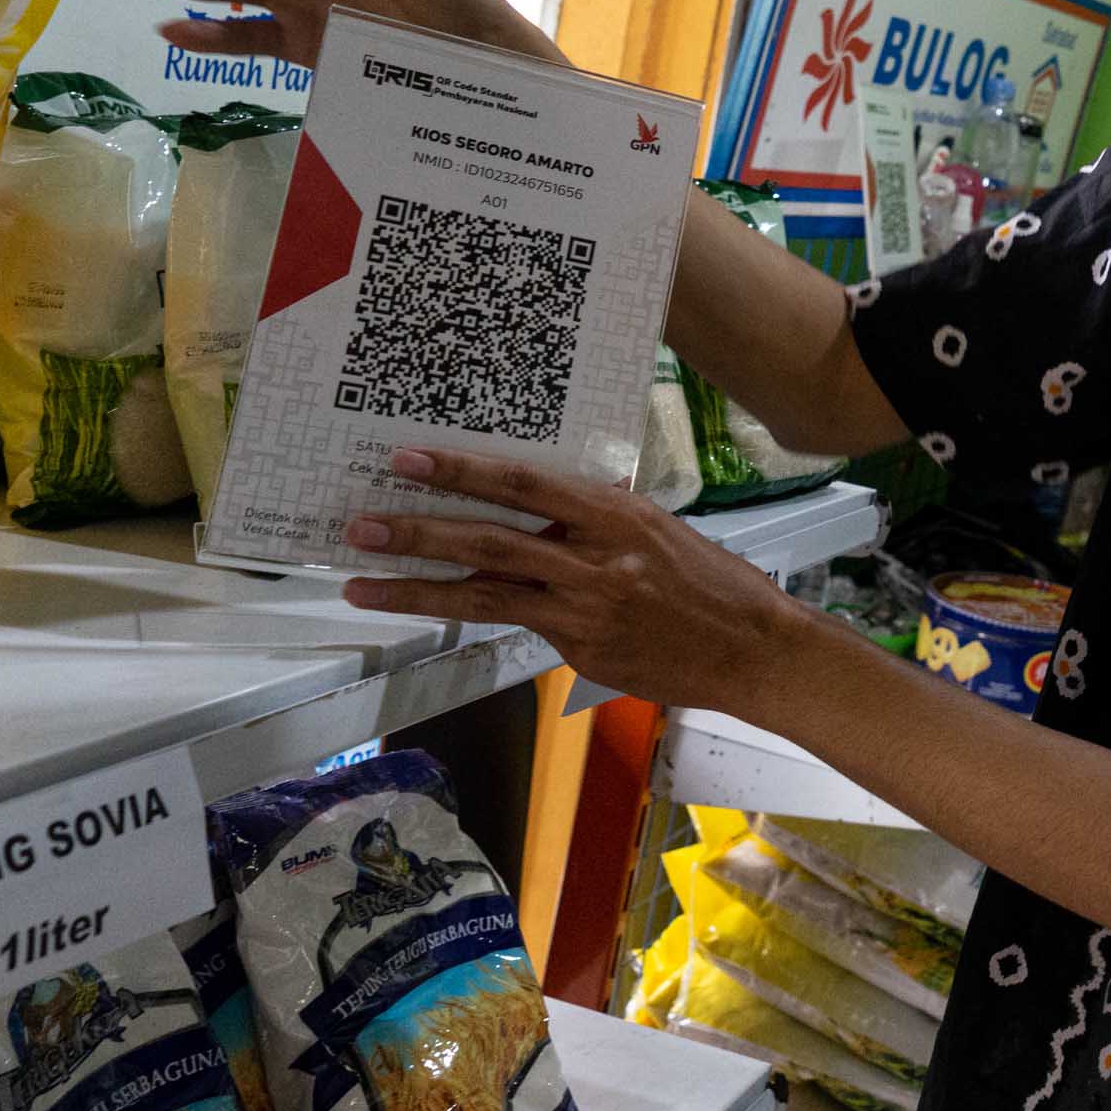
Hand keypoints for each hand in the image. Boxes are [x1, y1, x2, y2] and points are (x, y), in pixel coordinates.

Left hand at [336, 447, 795, 713]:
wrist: (751, 650)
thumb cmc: (713, 583)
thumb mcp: (661, 530)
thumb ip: (602, 517)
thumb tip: (550, 496)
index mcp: (617, 516)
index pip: (526, 485)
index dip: (464, 472)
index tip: (410, 459)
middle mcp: (596, 560)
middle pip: (490, 540)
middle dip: (419, 531)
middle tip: (361, 523)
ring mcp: (584, 609)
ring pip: (484, 593)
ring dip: (415, 588)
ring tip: (359, 583)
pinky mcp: (579, 649)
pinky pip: (516, 624)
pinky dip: (470, 613)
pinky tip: (426, 608)